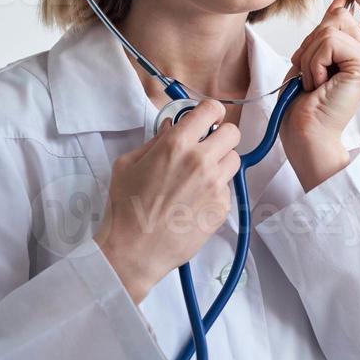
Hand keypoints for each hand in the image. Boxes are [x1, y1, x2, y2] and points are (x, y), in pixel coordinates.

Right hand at [94, 99, 241, 303]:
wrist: (135, 249)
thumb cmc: (125, 207)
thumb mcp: (128, 164)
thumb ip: (154, 141)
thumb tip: (171, 127)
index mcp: (176, 144)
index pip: (211, 109)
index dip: (211, 112)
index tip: (206, 119)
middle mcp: (201, 161)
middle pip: (232, 133)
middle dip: (220, 136)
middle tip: (206, 147)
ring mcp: (215, 186)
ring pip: (234, 160)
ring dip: (221, 162)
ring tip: (201, 175)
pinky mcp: (221, 208)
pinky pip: (228, 188)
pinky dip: (216, 190)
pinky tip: (196, 200)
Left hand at [278, 0, 359, 190]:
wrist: (305, 137)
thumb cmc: (303, 106)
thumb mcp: (312, 58)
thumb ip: (327, 32)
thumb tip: (340, 1)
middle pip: (340, 15)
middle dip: (311, 40)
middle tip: (309, 72)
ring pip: (332, 27)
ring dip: (310, 54)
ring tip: (314, 81)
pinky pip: (329, 42)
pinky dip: (313, 62)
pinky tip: (317, 85)